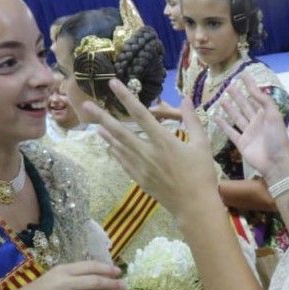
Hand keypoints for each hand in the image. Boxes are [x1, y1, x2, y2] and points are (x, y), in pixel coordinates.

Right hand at [2, 261, 123, 289]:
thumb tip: (93, 279)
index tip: (118, 271)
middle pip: (94, 281)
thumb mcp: (51, 279)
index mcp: (62, 270)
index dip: (106, 268)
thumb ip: (70, 278)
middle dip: (112, 283)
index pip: (89, 266)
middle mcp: (64, 281)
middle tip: (125, 286)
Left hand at [82, 80, 220, 219]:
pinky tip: (109, 146)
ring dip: (106, 134)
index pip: (140, 113)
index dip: (126, 97)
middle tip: (86, 105)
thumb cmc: (202, 174)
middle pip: (120, 131)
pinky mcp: (140, 180)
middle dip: (102, 116)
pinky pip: (123, 162)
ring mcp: (141, 168)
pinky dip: (115, 152)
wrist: (194, 206)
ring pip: (118, 147)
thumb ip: (192, 120)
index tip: (113, 84)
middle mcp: (148, 152)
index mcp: (163, 140)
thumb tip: (186, 99)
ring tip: (94, 124)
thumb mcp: (202, 144)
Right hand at [215, 74, 288, 182]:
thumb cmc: (277, 138)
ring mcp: (248, 132)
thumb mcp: (274, 115)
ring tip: (221, 99)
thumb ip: (264, 101)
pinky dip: (223, 124)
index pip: (256, 96)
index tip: (242, 74)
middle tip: (228, 86)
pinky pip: (230, 131)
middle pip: (245, 105)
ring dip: (230, 108)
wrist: (275, 162)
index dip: (250, 85)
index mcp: (266, 114)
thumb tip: (254, 88)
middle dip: (238, 95)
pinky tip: (216, 117)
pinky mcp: (241, 142)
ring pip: (237, 117)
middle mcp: (257, 121)